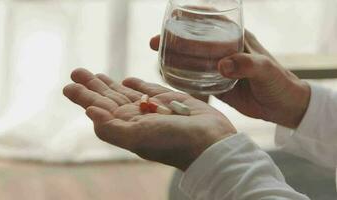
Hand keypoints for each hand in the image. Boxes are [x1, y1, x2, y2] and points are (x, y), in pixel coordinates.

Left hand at [63, 68, 235, 170]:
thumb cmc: (174, 142)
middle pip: (109, 98)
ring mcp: (153, 108)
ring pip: (125, 93)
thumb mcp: (138, 138)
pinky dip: (136, 84)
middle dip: (93, 86)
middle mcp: (137, 117)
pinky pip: (148, 90)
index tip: (69, 86)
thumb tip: (88, 113)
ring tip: (94, 74)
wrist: (210, 142)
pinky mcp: (169, 99)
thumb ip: (111, 128)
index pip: (100, 108)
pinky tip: (126, 80)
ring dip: (109, 83)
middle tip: (77, 71)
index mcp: (126, 126)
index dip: (84, 97)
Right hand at [150, 31, 310, 128]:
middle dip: (174, 38)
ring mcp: (219, 67)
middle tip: (156, 43)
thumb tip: (222, 66)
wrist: (283, 106)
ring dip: (174, 57)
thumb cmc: (279, 83)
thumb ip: (247, 65)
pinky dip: (182, 76)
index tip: (173, 16)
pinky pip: (195, 78)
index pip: (212, 20)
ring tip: (157, 59)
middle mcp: (225, 49)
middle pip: (195, 39)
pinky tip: (169, 77)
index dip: (192, 15)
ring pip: (192, 58)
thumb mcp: (266, 71)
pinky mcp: (216, 84)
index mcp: (237, 38)